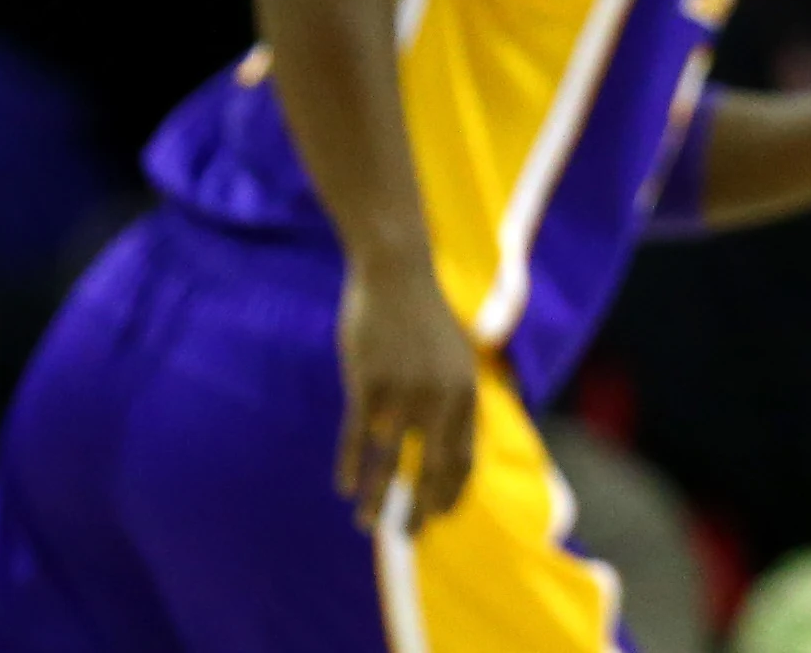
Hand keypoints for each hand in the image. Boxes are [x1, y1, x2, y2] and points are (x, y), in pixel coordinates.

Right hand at [334, 256, 477, 530]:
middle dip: (420, 507)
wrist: (397, 273)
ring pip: (390, 460)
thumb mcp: (454, 357)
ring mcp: (404, 390)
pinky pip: (357, 435)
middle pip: (433, 467)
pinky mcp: (368, 382)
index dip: (452, 491)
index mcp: (467, 392)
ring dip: (378, 498)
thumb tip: (454, 444)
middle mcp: (440, 397)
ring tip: (368, 526)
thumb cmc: (423, 318)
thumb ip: (456, 399)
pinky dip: (350, 464)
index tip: (439, 516)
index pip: (464, 457)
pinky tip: (343, 488)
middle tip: (409, 536)